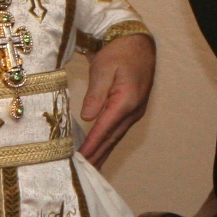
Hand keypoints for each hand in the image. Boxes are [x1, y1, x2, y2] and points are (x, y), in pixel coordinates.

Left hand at [79, 34, 154, 168]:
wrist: (138, 43)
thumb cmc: (119, 52)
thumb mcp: (104, 68)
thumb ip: (96, 94)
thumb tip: (87, 117)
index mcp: (125, 101)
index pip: (103, 130)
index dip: (90, 147)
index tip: (78, 161)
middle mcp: (133, 111)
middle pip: (111, 139)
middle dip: (96, 156)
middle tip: (80, 174)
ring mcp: (135, 112)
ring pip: (116, 137)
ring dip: (102, 152)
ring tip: (90, 169)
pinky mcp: (133, 109)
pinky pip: (118, 130)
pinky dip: (108, 142)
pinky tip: (101, 150)